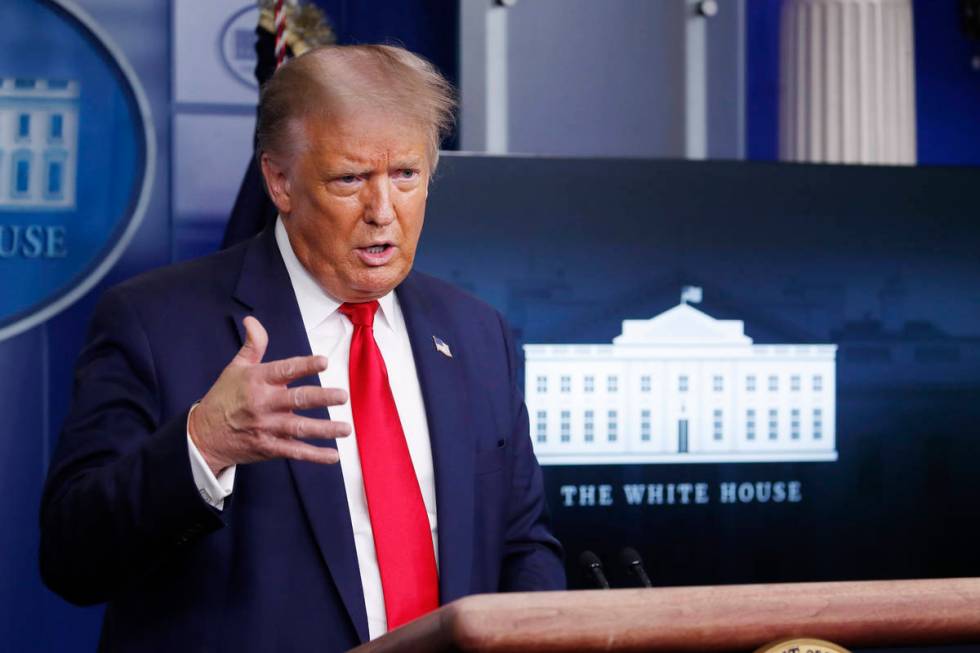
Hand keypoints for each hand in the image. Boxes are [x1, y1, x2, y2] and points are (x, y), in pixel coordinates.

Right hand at [189, 316, 350, 474]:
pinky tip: (333, 456)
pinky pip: (294, 451)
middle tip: (343, 396)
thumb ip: (253, 345)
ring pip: (299, 428)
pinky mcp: (268, 447)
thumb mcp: (235, 368)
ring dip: (325, 429)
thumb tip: (252, 320)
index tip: (324, 362)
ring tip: (346, 428)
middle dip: (322, 398)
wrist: (203, 435)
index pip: (284, 370)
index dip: (305, 365)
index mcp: (257, 380)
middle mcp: (263, 403)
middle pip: (297, 399)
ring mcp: (266, 427)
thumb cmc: (224, 397)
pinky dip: (314, 455)